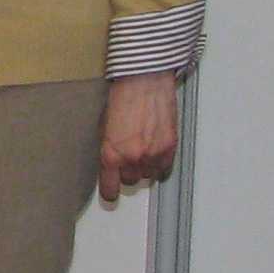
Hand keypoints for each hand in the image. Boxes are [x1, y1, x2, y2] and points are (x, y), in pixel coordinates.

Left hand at [97, 70, 181, 203]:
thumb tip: (111, 163)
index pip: (110, 188)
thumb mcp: (104, 126)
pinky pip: (165, 168)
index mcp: (111, 154)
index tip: (111, 192)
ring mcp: (153, 154)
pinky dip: (161, 162)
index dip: (110, 191)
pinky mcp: (169, 147)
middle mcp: (132, 158)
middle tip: (129, 156)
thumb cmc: (123, 97)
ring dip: (146, 166)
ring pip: (149, 175)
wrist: (144, 80)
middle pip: (131, 180)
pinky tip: (155, 149)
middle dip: (129, 171)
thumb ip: (108, 148)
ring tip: (143, 147)